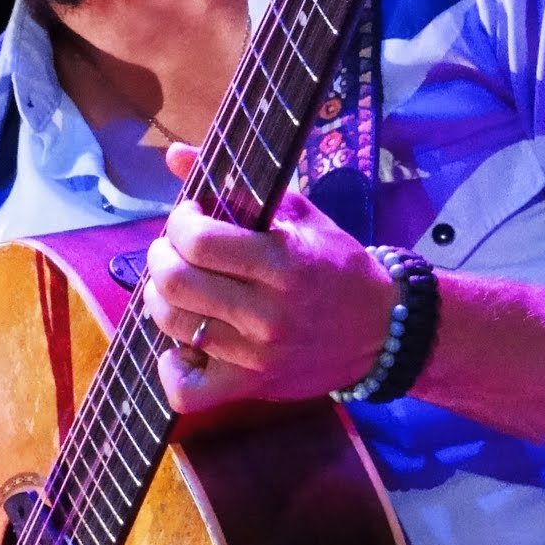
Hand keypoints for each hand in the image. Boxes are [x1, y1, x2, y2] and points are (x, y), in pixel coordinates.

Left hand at [144, 144, 394, 412]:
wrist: (383, 328)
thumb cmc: (336, 264)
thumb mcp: (298, 214)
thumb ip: (236, 185)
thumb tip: (173, 153)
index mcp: (283, 262)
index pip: (200, 241)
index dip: (180, 223)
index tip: (190, 218)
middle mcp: (268, 312)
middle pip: (176, 282)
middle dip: (161, 256)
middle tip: (174, 250)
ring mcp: (258, 355)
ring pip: (174, 325)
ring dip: (161, 299)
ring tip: (178, 286)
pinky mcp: (253, 386)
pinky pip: (189, 392)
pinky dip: (173, 369)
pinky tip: (181, 346)